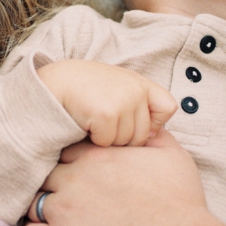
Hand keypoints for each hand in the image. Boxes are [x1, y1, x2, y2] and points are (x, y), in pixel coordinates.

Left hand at [23, 130, 206, 225]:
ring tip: (61, 219)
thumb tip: (148, 129)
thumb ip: (155, 137)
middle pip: (45, 173)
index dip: (71, 162)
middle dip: (53, 183)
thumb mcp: (172, 156)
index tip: (80, 174)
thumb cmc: (179, 202)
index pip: (65, 150)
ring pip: (33, 201)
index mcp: (96, 156)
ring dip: (43, 207)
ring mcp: (63, 210)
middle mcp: (73, 178)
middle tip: (68, 197)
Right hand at [37, 60, 176, 145]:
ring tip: (94, 120)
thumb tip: (155, 135)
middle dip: (123, 136)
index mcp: (141, 83)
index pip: (168, 107)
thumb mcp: (118, 88)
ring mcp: (123, 102)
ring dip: (108, 139)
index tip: (134, 122)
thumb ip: (138, 106)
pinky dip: (94, 139)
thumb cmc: (87, 89)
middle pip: (143, 134)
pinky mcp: (107, 114)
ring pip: (125, 141)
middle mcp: (136, 91)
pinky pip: (107, 143)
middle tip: (105, 121)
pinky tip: (86, 123)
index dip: (155, 122)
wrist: (57, 82)